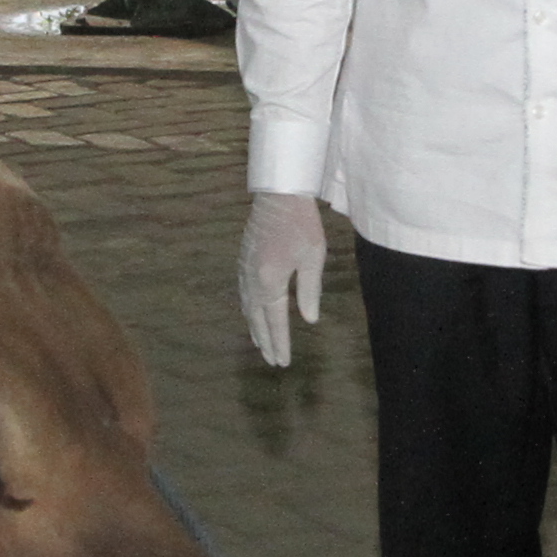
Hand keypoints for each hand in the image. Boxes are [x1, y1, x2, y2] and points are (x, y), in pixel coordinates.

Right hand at [240, 192, 324, 368]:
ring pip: (246, 308)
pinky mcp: (243, 261)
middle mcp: (251, 280)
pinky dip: (248, 311)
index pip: (274, 321)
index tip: (283, 362)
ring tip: (261, 344)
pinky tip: (252, 314)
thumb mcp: (313, 257)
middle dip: (265, 341)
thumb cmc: (301, 223)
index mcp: (270, 281)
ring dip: (254, 328)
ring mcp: (244, 270)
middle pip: (256, 318)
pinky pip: (243, 295)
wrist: (277, 194)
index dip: (280, 342)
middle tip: (272, 360)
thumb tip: (309, 320)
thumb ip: (310, 291)